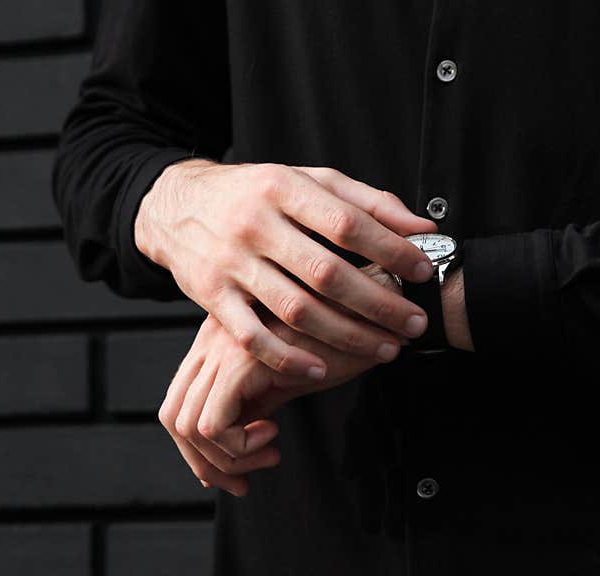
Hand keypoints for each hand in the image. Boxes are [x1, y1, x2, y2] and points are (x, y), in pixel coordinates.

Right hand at [135, 160, 435, 378]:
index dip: (390, 250)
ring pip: (295, 308)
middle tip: (414, 324)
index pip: (347, 223)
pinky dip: (286, 357)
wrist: (177, 205)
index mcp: (284, 188)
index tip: (422, 272)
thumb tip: (422, 229)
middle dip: (378, 303)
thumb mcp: (307, 181)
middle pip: (326, 272)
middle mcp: (255, 224)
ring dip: (346, 334)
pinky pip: (251, 335)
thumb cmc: (253, 194)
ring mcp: (230, 262)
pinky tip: (319, 369)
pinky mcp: (210, 295)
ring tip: (383, 349)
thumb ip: (365, 201)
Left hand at [158, 264, 400, 494]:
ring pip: (188, 426)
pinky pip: (213, 425)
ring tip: (270, 453)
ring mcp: (221, 349)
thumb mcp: (283, 380)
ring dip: (227, 460)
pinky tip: (275, 434)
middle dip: (205, 463)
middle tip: (244, 482)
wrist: (372, 314)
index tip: (235, 472)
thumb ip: (253, 406)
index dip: (197, 449)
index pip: (178, 403)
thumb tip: (232, 451)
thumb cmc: (336, 344)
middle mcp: (209, 342)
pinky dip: (239, 447)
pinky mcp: (240, 362)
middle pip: (173, 416)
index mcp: (214, 343)